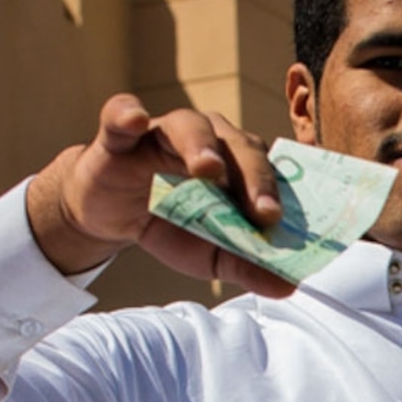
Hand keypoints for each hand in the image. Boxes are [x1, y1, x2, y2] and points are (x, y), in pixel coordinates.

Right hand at [24, 94, 295, 298]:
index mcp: (237, 165)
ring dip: (202, 145)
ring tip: (208, 169)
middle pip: (239, 145)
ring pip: (190, 125)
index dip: (279, 193)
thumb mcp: (209, 255)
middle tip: (262, 210)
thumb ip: (246, 265)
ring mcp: (164, 133)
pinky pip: (121, 114)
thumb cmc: (172, 225)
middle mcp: (209, 139)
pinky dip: (127, 114)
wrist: (114, 218)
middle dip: (253, 177)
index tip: (284, 224)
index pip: (267, 170)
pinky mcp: (120, 136)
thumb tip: (287, 287)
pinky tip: (135, 121)